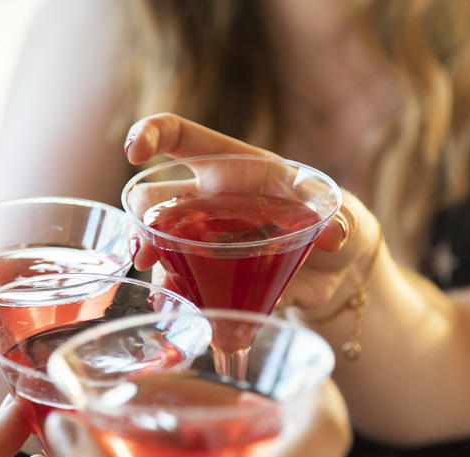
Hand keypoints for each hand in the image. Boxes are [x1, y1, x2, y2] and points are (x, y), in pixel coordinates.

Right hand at [124, 112, 381, 316]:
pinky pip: (184, 282)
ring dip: (157, 267)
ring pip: (161, 244)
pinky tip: (182, 310)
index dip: (150, 134)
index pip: (179, 136)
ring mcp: (204, 238)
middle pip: (153, 198)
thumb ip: (336, 215)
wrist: (335, 268)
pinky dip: (180, 297)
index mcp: (230, 166)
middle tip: (144, 253)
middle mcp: (207, 199)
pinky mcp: (212, 274)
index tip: (133, 152)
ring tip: (166, 294)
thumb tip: (336, 233)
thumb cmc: (330, 216)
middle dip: (140, 223)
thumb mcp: (334, 207)